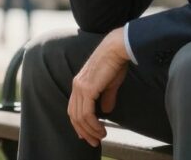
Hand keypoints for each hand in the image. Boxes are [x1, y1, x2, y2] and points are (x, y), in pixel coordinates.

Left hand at [67, 27, 129, 146]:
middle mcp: (76, 86)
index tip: (87, 135)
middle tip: (93, 142)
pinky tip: (101, 129)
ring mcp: (80, 87)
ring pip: (80, 117)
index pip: (74, 108)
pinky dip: (93, 124)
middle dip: (83, 131)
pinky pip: (87, 113)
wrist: (116, 49)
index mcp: (79, 83)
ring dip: (90, 130)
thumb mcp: (110, 84)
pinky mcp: (87, 89)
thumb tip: (106, 111)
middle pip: (74, 115)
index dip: (79, 124)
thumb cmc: (115, 63)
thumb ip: (106, 97)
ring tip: (101, 137)